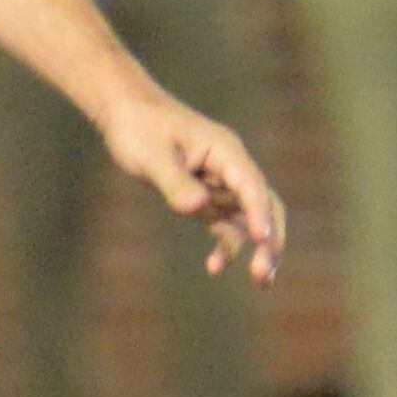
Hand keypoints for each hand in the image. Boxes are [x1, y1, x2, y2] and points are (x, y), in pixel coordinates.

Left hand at [102, 87, 284, 282]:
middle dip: (270, 238)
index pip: (250, 184)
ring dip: (256, 248)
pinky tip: (214, 268)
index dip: (259, 212)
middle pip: (263, 204)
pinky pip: (226, 224)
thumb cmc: (139, 127)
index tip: (262, 238)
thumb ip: (174, 181)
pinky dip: (226, 245)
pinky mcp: (207, 196)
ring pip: (249, 219)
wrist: (126, 114)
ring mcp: (221, 182)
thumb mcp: (151, 155)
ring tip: (260, 281)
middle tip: (263, 273)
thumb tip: (200, 207)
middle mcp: (230, 166)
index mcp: (224, 150)